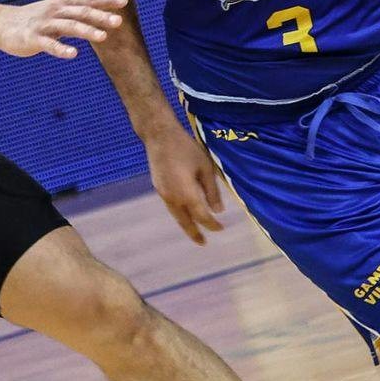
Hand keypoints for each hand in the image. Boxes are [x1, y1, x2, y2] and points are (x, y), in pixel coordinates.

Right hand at [0, 0, 126, 58]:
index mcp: (63, 3)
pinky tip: (73, 54)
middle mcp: (55, 11)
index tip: (124, 1)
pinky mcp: (33, 39)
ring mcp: (44, 24)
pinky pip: (49, 44)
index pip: (87, 0)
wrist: (2, 24)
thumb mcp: (59, 8)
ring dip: (86, 31)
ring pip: (68, 27)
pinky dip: (61, 49)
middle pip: (81, 12)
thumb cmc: (35, 17)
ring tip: (103, 37)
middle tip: (119, 21)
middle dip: (100, 16)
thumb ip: (81, 6)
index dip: (105, 0)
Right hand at [147, 125, 225, 244]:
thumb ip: (212, 191)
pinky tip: (185, 213)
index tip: (221, 229)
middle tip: (203, 243)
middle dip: (195, 233)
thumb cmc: (186, 148)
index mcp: (187, 193)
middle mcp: (173, 198)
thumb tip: (218, 210)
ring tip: (194, 232)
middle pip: (185, 222)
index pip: (202, 216)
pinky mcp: (159, 188)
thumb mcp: (205, 168)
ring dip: (186, 225)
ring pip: (176, 215)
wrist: (159, 137)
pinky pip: (171, 207)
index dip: (212, 225)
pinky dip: (179, 214)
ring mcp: (163, 194)